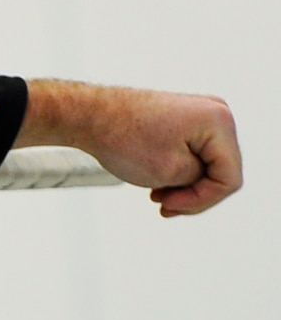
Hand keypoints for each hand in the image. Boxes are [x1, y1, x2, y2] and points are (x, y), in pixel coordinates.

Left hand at [20, 80, 241, 216]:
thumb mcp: (170, 172)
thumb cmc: (123, 139)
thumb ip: (201, 180)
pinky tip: (156, 184)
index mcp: (219, 122)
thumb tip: (207, 177)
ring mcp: (203, 116)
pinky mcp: (187, 121)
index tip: (166, 205)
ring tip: (156, 194)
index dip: (201, 200)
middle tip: (162, 205)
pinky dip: (177, 173)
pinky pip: (195, 156)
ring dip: (184, 186)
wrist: (90, 115)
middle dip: (192, 194)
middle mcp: (218, 114)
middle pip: (221, 172)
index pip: (229, 179)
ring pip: (207, 167)